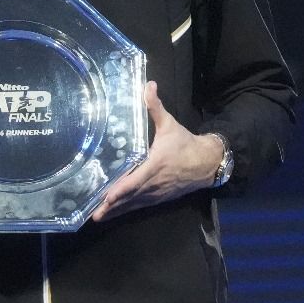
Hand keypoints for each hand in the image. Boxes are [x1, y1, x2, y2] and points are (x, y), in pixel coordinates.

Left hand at [92, 82, 223, 221]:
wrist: (208, 163)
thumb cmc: (185, 144)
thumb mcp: (170, 125)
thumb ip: (156, 107)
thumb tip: (148, 85)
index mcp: (156, 165)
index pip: (136, 180)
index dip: (122, 189)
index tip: (108, 196)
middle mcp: (155, 183)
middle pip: (131, 197)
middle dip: (113, 206)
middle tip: (95, 213)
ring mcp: (157, 193)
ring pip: (134, 204)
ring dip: (117, 212)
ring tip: (97, 217)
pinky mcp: (159, 198)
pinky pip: (140, 206)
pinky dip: (125, 211)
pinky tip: (112, 215)